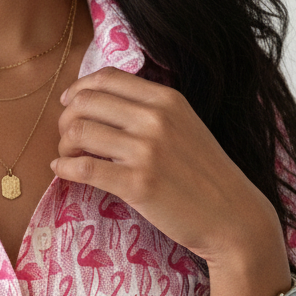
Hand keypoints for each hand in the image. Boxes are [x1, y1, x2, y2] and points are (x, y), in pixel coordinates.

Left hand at [50, 67, 279, 264]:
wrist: (232, 217)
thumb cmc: (203, 174)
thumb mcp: (183, 126)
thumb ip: (147, 110)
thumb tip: (96, 102)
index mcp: (167, 99)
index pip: (107, 78)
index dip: (78, 89)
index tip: (69, 105)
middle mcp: (156, 118)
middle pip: (84, 102)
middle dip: (65, 119)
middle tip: (67, 139)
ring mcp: (147, 151)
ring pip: (78, 132)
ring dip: (63, 146)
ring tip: (68, 158)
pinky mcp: (137, 183)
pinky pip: (83, 168)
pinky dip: (63, 169)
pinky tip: (62, 172)